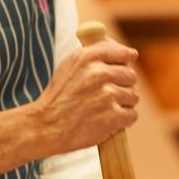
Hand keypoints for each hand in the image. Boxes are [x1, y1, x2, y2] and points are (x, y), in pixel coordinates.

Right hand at [33, 40, 139, 156]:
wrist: (46, 126)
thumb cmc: (58, 97)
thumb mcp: (70, 66)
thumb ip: (94, 54)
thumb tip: (127, 52)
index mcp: (88, 57)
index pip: (123, 53)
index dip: (125, 62)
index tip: (124, 67)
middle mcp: (99, 73)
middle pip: (131, 76)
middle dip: (123, 86)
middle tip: (107, 95)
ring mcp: (107, 95)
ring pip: (133, 96)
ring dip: (123, 104)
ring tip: (104, 109)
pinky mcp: (112, 116)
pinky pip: (132, 115)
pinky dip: (123, 120)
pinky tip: (108, 120)